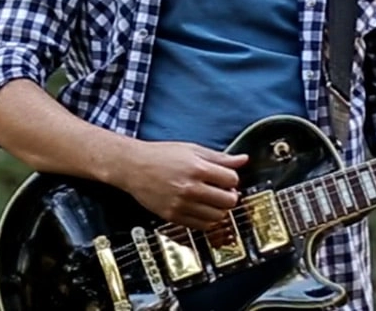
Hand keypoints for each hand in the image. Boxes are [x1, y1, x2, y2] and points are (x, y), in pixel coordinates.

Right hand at [117, 141, 248, 230]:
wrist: (133, 166)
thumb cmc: (160, 156)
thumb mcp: (191, 149)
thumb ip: (219, 157)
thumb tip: (242, 159)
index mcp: (197, 168)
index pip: (231, 180)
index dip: (232, 179)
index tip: (226, 179)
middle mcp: (190, 188)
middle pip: (228, 200)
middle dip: (230, 195)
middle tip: (223, 191)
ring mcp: (182, 204)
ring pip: (217, 216)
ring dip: (220, 209)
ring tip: (213, 201)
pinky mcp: (173, 216)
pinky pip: (201, 226)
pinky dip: (207, 220)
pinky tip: (202, 209)